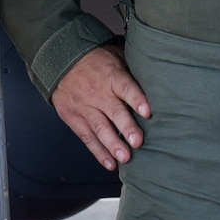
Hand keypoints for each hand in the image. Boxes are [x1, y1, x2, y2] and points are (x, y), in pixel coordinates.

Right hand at [50, 45, 150, 170]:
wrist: (61, 60)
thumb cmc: (96, 60)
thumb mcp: (115, 56)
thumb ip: (132, 71)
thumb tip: (158, 82)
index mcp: (111, 76)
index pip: (126, 87)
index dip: (137, 99)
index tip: (148, 111)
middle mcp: (98, 93)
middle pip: (114, 111)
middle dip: (126, 127)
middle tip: (137, 142)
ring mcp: (84, 107)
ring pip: (100, 128)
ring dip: (113, 144)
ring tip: (125, 158)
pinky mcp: (74, 118)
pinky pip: (87, 137)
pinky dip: (98, 152)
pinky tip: (111, 164)